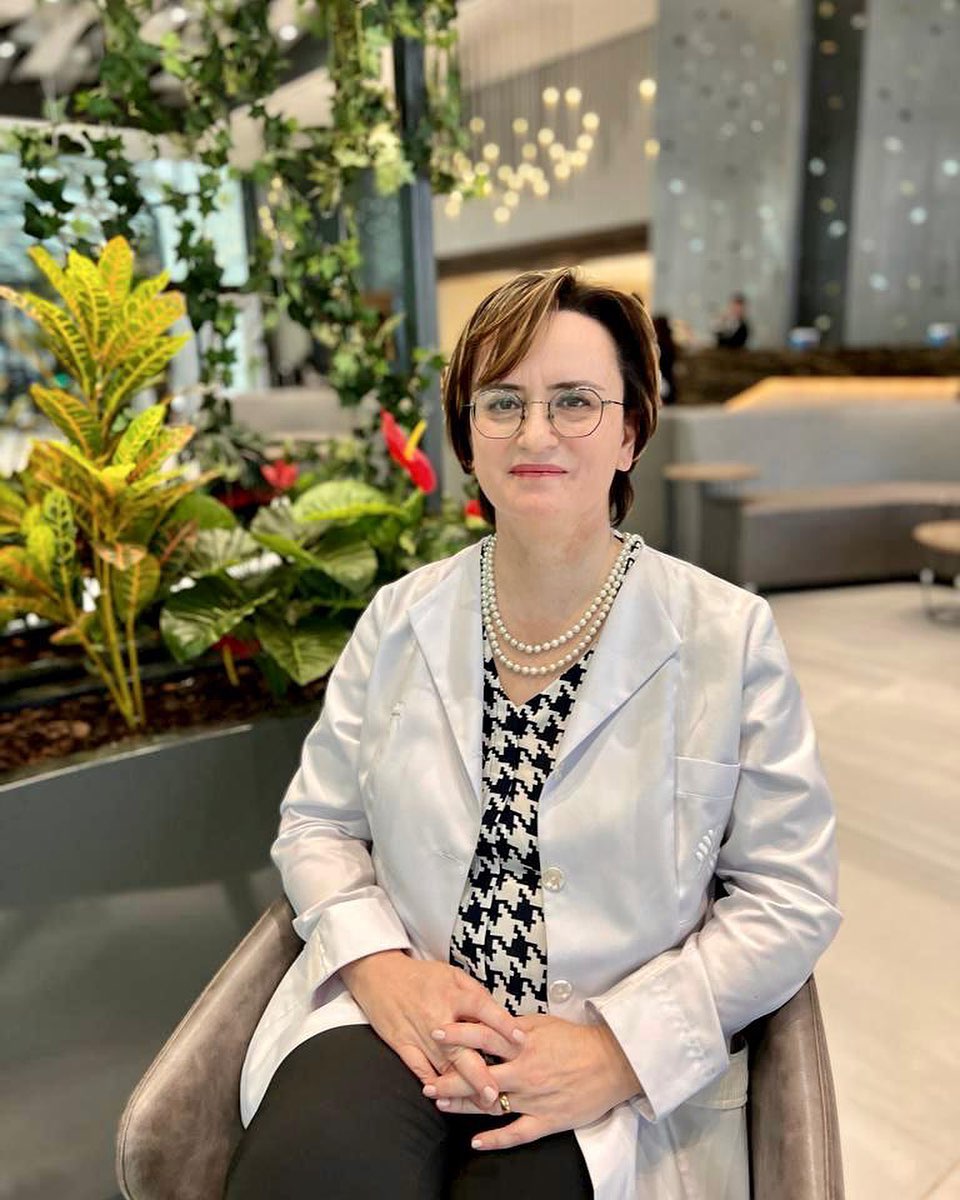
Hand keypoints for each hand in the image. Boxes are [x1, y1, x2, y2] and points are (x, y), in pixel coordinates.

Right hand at [339, 951, 523, 1100]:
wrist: (381, 975)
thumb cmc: (422, 976)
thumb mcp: (452, 974)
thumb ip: (475, 994)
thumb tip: (499, 1016)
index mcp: (452, 994)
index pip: (482, 1009)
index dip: (502, 1024)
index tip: (519, 1041)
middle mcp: (437, 1016)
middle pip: (461, 1048)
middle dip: (479, 1074)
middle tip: (495, 1093)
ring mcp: (419, 1035)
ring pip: (443, 1066)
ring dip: (461, 1087)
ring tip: (480, 1103)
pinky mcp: (403, 1046)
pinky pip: (419, 1070)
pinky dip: (432, 1084)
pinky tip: (445, 1098)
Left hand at [424, 1013, 642, 1150]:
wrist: (612, 1063)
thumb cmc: (576, 1040)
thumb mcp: (543, 1023)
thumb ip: (514, 1025)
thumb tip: (490, 1021)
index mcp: (523, 1043)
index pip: (483, 1036)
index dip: (458, 1035)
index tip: (435, 1033)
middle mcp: (524, 1070)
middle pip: (479, 1074)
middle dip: (450, 1078)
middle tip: (426, 1081)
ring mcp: (534, 1097)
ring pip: (492, 1103)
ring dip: (463, 1105)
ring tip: (440, 1103)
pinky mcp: (547, 1119)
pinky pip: (517, 1133)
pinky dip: (496, 1139)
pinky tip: (476, 1141)